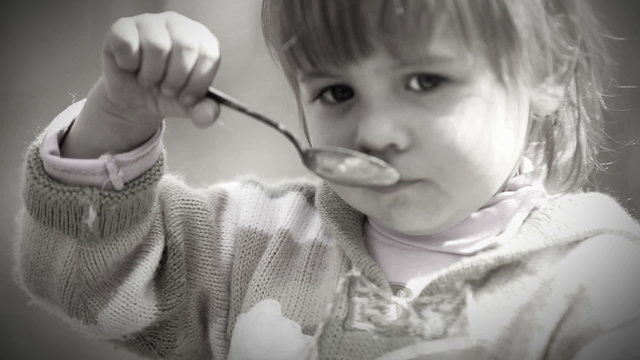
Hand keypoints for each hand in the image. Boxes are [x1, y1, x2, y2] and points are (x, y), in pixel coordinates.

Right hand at [100, 11, 219, 128]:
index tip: (185, 98)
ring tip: (148, 80)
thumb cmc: (165, 94)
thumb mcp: (188, 107)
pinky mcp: (123, 27)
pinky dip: (129, 64)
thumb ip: (204, 111)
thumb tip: (209, 114)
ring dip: (151, 74)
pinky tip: (131, 67)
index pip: (209, 55)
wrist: (133, 99)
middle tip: (165, 90)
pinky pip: (128, 43)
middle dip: (175, 80)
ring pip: (157, 45)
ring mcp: (150, 22)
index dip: (197, 84)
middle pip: (185, 47)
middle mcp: (178, 24)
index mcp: (201, 40)